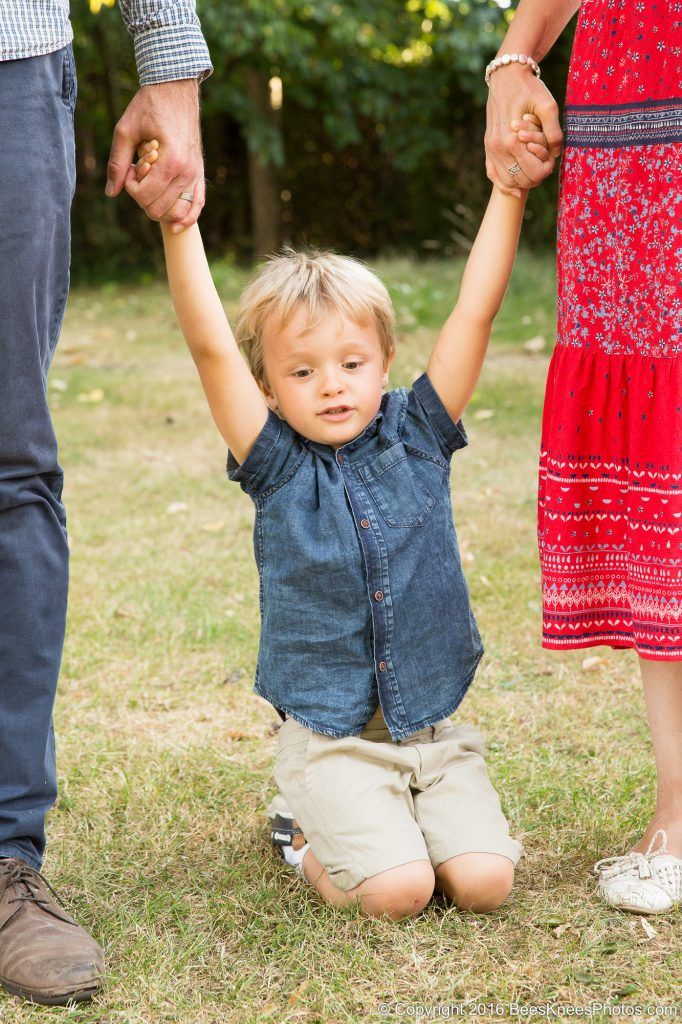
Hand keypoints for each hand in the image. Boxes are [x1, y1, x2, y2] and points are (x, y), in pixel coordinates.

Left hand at [105, 79, 204, 231]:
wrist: (175, 89)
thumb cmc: (148, 106)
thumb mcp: (125, 130)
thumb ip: (117, 162)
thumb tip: (111, 192)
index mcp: (170, 161)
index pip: (145, 195)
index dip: (131, 187)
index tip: (130, 168)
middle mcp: (186, 171)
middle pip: (159, 208)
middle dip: (142, 197)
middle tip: (138, 174)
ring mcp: (196, 174)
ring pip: (176, 211)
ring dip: (158, 205)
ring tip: (151, 185)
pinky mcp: (199, 173)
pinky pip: (197, 206)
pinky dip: (186, 218)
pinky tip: (174, 227)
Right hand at [485, 64, 562, 195]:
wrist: (506, 76)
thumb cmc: (529, 88)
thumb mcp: (548, 105)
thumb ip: (554, 131)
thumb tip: (556, 153)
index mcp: (512, 141)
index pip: (534, 173)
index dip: (547, 169)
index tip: (552, 156)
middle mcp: (499, 148)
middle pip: (521, 181)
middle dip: (537, 176)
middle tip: (545, 162)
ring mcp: (491, 149)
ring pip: (508, 182)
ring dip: (523, 180)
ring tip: (534, 167)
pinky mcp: (488, 147)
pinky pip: (493, 175)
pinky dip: (504, 184)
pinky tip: (515, 189)